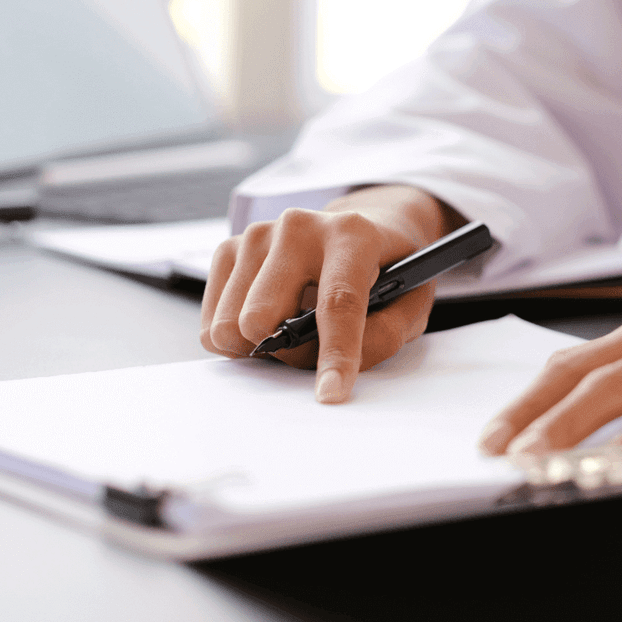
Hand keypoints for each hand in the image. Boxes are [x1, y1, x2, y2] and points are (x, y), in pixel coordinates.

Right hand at [200, 185, 464, 403]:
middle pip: (263, 316)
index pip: (338, 301)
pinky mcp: (229, 248)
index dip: (335, 353)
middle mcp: (299, 227)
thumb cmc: (384, 270)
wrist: (355, 229)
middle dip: (283, 349)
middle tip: (309, 342)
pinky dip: (236, 336)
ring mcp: (258, 234)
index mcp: (352, 234)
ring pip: (231, 324)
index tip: (330, 394)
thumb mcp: (410, 302)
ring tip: (289, 325)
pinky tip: (266, 316)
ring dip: (258, 343)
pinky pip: (211, 324)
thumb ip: (384, 335)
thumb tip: (333, 369)